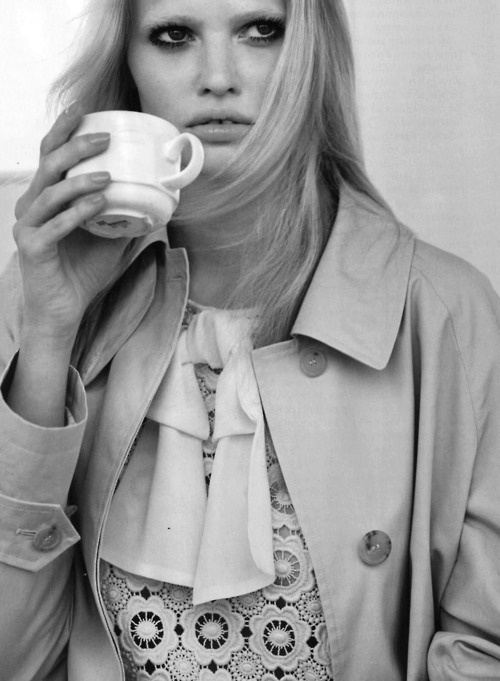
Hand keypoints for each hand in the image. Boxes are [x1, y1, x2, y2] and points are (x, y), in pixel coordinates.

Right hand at [13, 104, 129, 347]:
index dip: (63, 132)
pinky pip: (55, 224)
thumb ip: (124, 217)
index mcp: (46, 199)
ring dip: (80, 179)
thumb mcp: (110, 239)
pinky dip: (78, 212)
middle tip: (104, 138)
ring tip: (108, 175)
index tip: (84, 112)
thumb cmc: (82, 272)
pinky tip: (99, 203)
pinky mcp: (31, 247)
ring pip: (51, 192)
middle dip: (75, 146)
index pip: (51, 157)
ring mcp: (28, 226)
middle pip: (49, 166)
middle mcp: (32, 207)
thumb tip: (157, 202)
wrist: (64, 310)